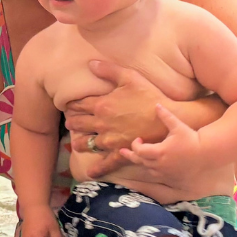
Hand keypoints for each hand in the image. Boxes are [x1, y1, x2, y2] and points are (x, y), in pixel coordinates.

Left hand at [64, 59, 168, 174]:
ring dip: (79, 143)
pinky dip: (98, 169)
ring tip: (76, 143)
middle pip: (79, 124)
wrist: (168, 118)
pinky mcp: (121, 152)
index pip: (79, 104)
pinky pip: (106, 163)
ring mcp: (110, 140)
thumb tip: (90, 63)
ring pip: (86, 144)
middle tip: (69, 122)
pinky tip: (91, 173)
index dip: (72, 105)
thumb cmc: (150, 95)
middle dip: (72, 122)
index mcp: (101, 104)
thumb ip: (109, 70)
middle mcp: (101, 123)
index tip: (68, 105)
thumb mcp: (130, 77)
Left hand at [118, 104, 202, 184]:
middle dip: (131, 155)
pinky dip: (151, 170)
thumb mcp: (178, 126)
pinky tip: (151, 167)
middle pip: (140, 161)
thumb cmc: (191, 138)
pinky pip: (157, 176)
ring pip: (148, 169)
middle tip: (122, 152)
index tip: (138, 139)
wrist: (207, 154)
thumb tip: (157, 105)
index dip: (135, 145)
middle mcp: (160, 164)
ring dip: (142, 162)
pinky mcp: (172, 178)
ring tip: (137, 158)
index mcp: (160, 152)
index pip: (139, 150)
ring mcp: (166, 173)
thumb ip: (166, 116)